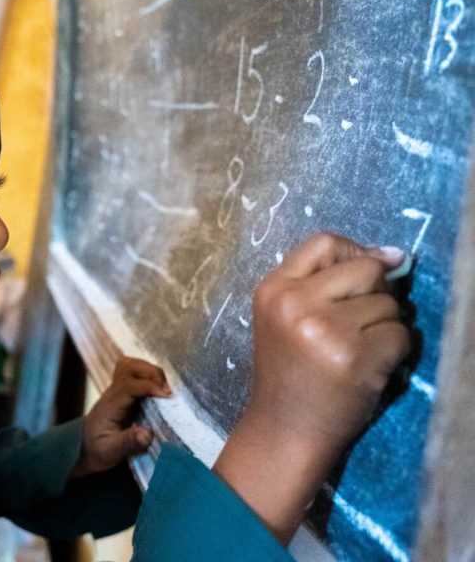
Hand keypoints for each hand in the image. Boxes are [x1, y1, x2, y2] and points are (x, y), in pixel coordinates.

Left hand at [72, 357, 170, 478]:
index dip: (149, 386)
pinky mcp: (125, 394)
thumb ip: (128, 443)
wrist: (86, 449)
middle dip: (151, 373)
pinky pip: (136, 375)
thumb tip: (147, 433)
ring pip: (132, 366)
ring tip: (164, 390)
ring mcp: (118, 391)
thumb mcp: (110, 451)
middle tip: (166, 392)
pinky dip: (150, 377)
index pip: (128, 385)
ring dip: (151, 372)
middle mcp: (113, 393)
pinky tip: (160, 392)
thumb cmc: (98, 450)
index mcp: (110, 405)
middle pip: (128, 367)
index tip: (167, 395)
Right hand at [214, 233, 410, 542]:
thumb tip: (395, 255)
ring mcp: (324, 330)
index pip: (324, 242)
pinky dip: (394, 352)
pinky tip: (368, 368)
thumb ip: (326, 282)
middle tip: (356, 324)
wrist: (285, 430)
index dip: (352, 253)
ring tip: (356, 352)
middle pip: (364, 269)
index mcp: (272, 290)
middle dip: (374, 293)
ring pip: (388, 304)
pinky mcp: (354, 356)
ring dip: (384, 327)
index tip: (360, 279)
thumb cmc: (290, 373)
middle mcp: (295, 304)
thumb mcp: (287, 317)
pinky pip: (401, 334)